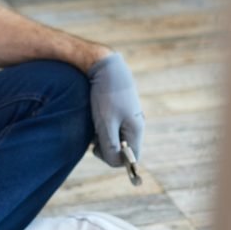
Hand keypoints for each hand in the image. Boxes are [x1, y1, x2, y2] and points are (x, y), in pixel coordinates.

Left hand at [87, 52, 144, 166]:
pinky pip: (113, 126)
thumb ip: (111, 146)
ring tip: (94, 121)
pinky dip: (103, 125)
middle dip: (106, 146)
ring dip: (102, 135)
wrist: (105, 66)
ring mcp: (130, 117)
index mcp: (136, 130)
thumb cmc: (105, 95)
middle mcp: (137, 125)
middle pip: (123, 149)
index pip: (132, 158)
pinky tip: (97, 114)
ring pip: (116, 137)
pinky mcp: (122, 110)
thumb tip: (116, 163)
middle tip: (93, 134)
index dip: (114, 159)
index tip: (98, 148)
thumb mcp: (105, 123)